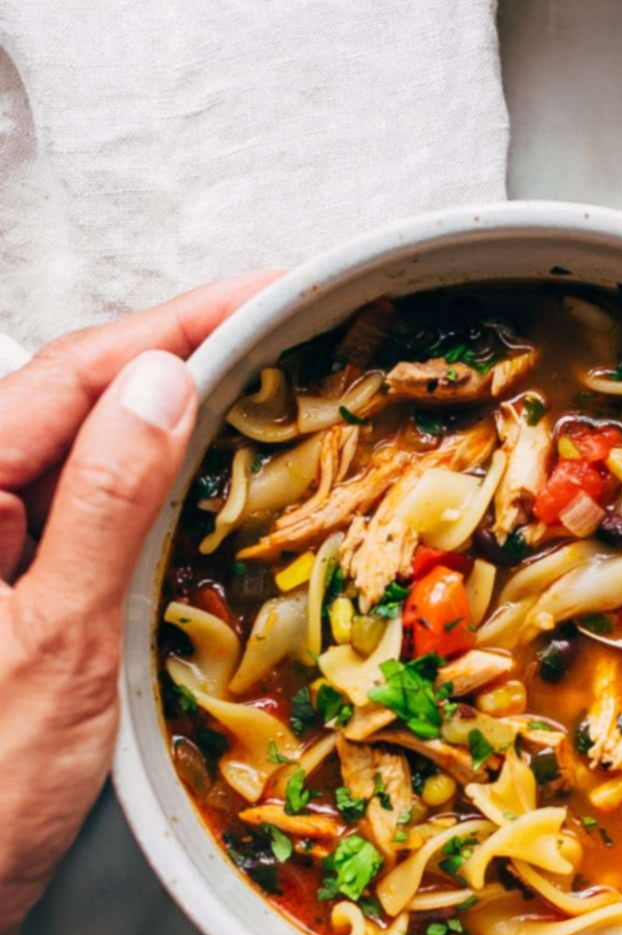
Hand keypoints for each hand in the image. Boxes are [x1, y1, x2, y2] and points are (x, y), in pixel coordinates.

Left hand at [0, 271, 277, 934]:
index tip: (265, 291)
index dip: (176, 324)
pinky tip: (199, 477)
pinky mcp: (4, 589)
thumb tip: (161, 384)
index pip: (70, 375)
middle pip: (72, 397)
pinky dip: (144, 484)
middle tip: (280, 326)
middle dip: (179, 354)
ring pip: (79, 449)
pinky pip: (78, 510)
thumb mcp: (58, 643)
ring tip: (259, 382)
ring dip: (167, 415)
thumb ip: (103, 504)